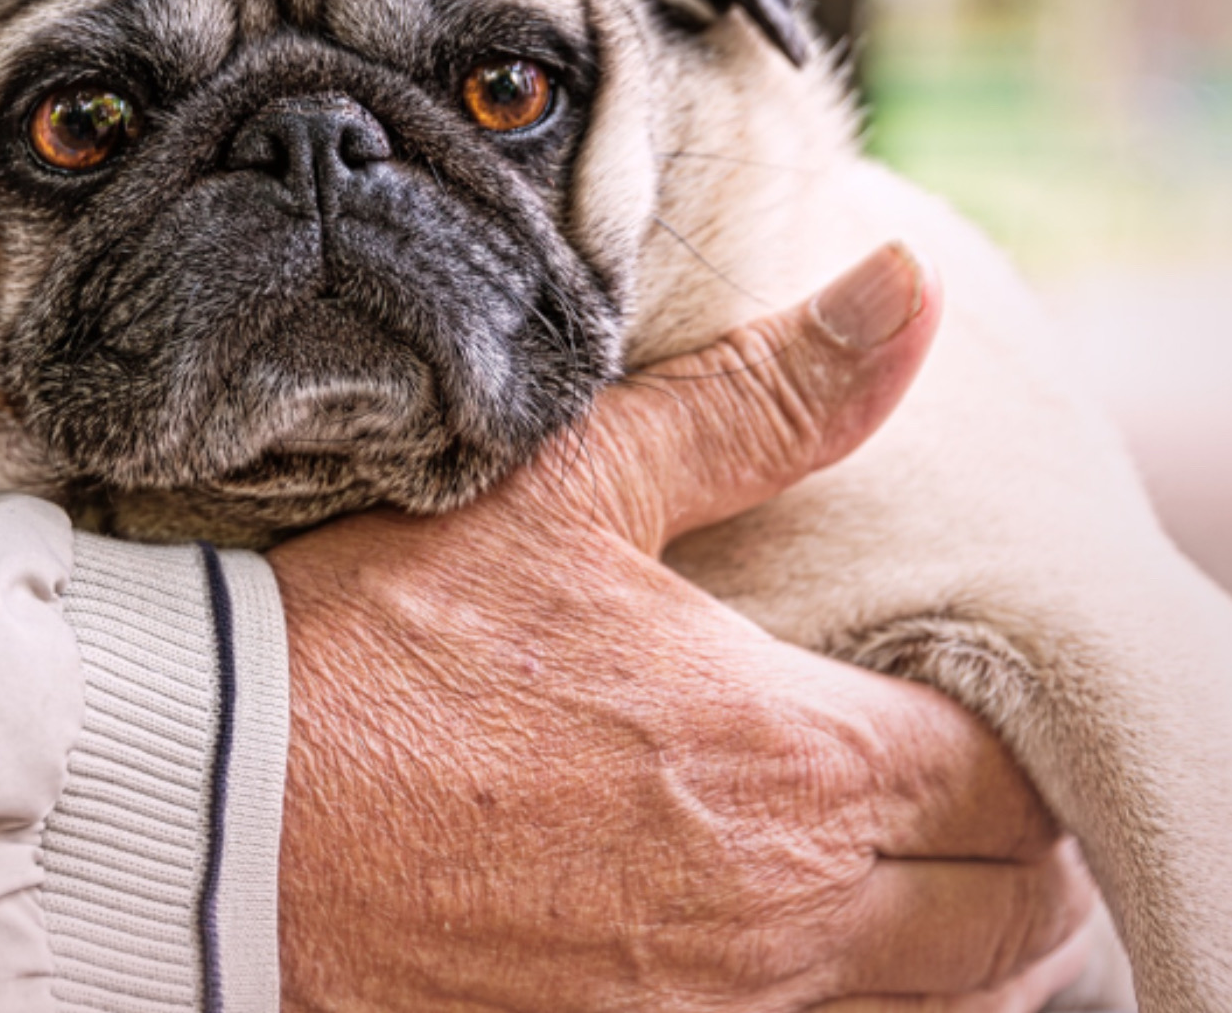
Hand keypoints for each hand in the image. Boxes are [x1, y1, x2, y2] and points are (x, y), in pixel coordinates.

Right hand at [270, 243, 1095, 1011]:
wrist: (218, 811)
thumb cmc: (392, 643)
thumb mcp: (576, 493)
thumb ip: (765, 403)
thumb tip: (906, 291)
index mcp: (788, 763)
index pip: (1007, 776)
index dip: (1010, 732)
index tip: (964, 694)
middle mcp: (778, 919)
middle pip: (1001, 919)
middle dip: (1013, 849)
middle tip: (968, 786)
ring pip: (932, 1012)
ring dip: (954, 945)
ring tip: (913, 874)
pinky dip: (849, 1006)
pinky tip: (793, 943)